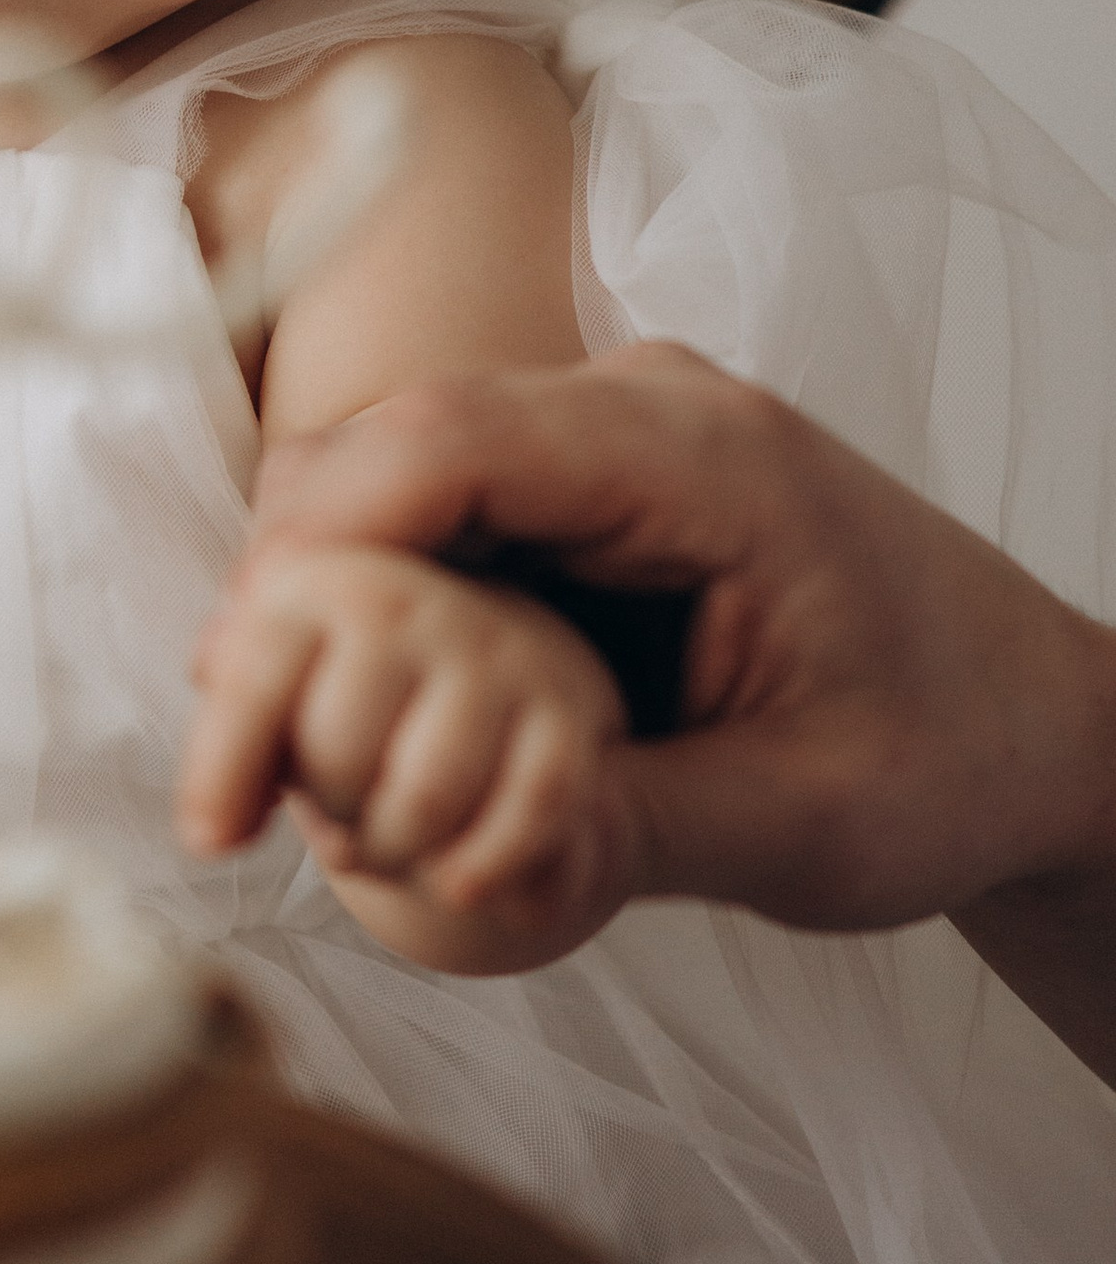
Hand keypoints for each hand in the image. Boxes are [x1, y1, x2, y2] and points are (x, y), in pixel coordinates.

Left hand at [178, 542, 626, 973]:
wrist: (485, 696)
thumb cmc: (350, 707)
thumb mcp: (277, 700)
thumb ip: (234, 723)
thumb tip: (213, 778)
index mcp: (318, 580)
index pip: (256, 678)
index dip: (222, 768)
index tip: (209, 842)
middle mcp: (411, 599)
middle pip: (337, 756)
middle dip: (329, 817)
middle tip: (342, 821)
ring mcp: (498, 651)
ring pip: (424, 799)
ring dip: (398, 854)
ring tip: (393, 844)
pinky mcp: (566, 713)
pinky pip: (520, 820)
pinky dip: (481, 873)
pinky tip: (458, 886)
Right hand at [182, 343, 1115, 975]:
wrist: (1040, 724)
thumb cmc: (950, 762)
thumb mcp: (800, 829)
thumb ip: (617, 829)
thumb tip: (433, 856)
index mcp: (703, 456)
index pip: (449, 440)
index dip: (311, 544)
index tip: (234, 671)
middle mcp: (640, 408)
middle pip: (390, 444)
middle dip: (286, 585)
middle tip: (229, 744)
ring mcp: (605, 436)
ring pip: (393, 475)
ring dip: (316, 598)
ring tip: (264, 744)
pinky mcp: (583, 487)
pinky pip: (436, 513)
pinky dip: (370, 603)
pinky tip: (338, 712)